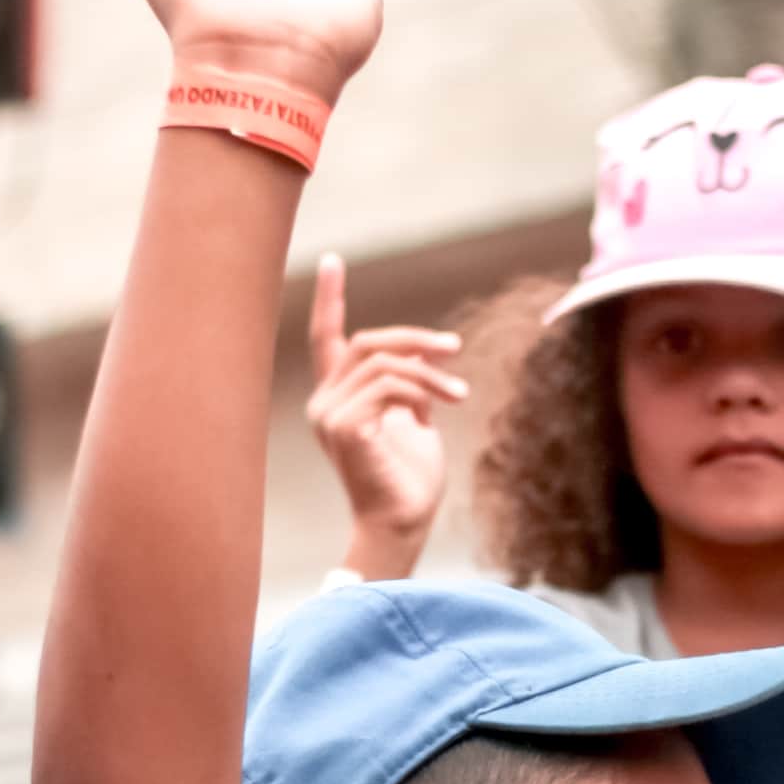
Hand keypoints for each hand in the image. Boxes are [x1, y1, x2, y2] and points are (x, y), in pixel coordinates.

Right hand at [306, 258, 463, 570]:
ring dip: (429, 372)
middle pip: (366, 342)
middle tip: (455, 348)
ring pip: (383, 362)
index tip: (333, 261)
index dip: (330, 299)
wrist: (404, 523)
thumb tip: (427, 357)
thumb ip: (409, 386)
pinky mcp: (345, 426)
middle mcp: (324, 403)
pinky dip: (421, 390)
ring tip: (460, 394)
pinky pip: (389, 385)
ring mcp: (329, 415)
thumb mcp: (414, 420)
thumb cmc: (409, 481)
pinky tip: (440, 410)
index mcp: (337, 399)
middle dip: (414, 339)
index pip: (326, 339)